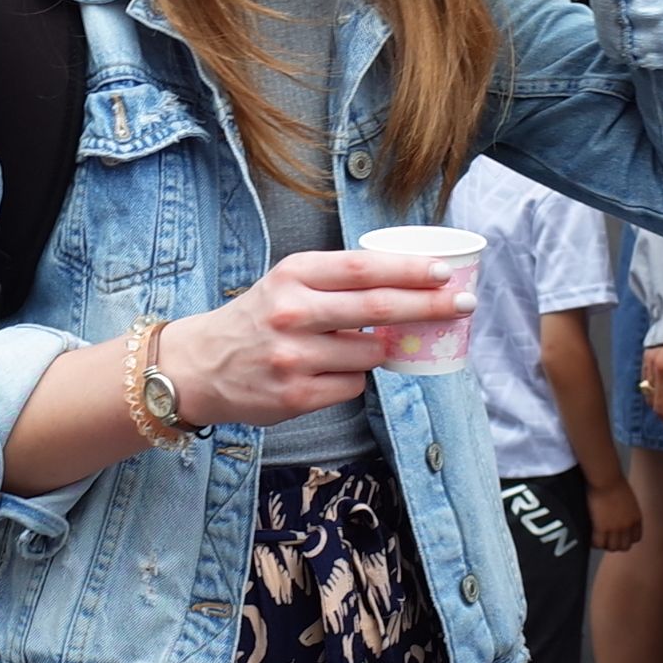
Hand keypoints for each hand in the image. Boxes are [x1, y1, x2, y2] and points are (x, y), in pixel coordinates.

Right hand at [159, 249, 458, 427]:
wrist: (199, 366)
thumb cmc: (257, 318)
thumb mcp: (288, 284)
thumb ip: (338, 282)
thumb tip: (409, 284)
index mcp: (293, 274)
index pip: (363, 268)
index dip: (408, 270)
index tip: (444, 272)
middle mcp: (292, 312)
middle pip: (377, 308)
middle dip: (428, 305)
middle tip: (463, 304)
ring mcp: (294, 356)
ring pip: (369, 353)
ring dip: (378, 350)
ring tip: (354, 347)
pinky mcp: (297, 394)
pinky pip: (353, 386)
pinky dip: (354, 379)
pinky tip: (330, 372)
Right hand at [582, 473, 643, 554]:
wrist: (606, 478)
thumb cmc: (614, 481)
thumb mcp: (628, 498)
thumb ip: (627, 510)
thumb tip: (619, 513)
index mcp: (636, 518)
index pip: (636, 538)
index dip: (626, 539)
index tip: (619, 536)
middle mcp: (628, 525)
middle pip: (624, 546)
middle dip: (615, 544)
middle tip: (606, 539)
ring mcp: (615, 528)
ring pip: (611, 547)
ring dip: (604, 544)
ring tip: (596, 538)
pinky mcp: (601, 528)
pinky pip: (598, 543)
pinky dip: (593, 543)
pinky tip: (588, 537)